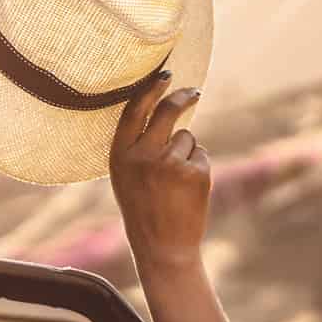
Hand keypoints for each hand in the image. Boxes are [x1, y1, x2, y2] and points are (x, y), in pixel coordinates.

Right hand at [109, 73, 208, 271]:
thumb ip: (138, 146)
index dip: (151, 89)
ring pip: (187, 138)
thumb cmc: (143, 208)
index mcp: (120, 155)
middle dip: (182, 97)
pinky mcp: (195, 172)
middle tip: (193, 91)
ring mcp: (170, 163)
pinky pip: (201, 155)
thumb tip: (164, 112)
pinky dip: (198, 167)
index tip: (164, 75)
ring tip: (175, 181)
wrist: (162, 246)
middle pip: (167, 112)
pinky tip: (188, 189)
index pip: (136, 110)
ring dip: (186, 152)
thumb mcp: (126, 175)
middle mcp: (143, 155)